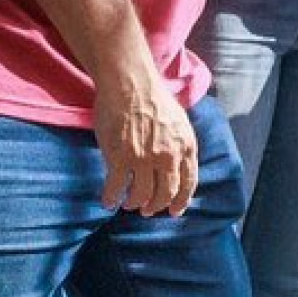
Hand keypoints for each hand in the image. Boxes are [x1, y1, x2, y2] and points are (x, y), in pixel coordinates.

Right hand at [93, 74, 198, 215]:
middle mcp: (168, 156)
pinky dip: (112, 198)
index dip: (181, 200)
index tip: (175, 211)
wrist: (131, 85)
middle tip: (148, 210)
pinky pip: (116, 187)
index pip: (188, 182)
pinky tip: (108, 202)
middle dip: (156, 206)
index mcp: (186, 146)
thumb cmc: (154, 99)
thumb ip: (180, 144)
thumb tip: (178, 162)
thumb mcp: (180, 123)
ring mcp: (143, 159)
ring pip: (141, 195)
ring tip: (129, 205)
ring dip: (135, 204)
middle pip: (165, 193)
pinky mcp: (120, 158)